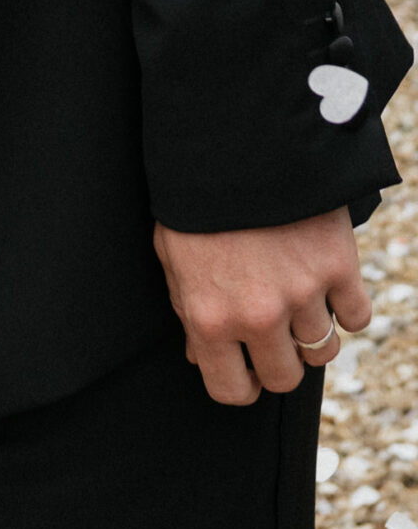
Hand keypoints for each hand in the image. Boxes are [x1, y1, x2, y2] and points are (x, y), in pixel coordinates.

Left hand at [154, 210, 370, 402]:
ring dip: (312, 333)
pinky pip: (357, 317)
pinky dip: (346, 307)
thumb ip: (186, 309)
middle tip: (274, 333)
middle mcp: (258, 316)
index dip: (239, 383)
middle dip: (278, 361)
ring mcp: (302, 292)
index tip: (245, 369)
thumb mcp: (171, 253)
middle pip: (284, 377)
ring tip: (298, 302)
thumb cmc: (194, 195)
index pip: (232, 391)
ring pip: (323, 350)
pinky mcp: (338, 265)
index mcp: (209, 317)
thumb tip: (199, 357)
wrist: (233, 137)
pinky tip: (327, 286)